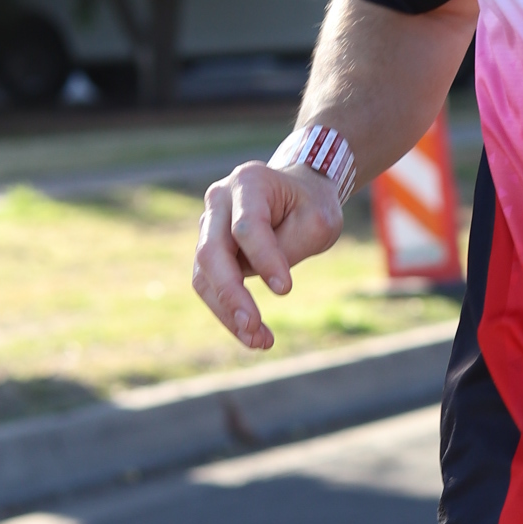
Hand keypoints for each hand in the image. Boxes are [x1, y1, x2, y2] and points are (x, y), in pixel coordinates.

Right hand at [192, 162, 346, 349]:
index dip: (264, 259)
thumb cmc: (311, 206)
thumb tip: (265, 284)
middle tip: (254, 326)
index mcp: (249, 182)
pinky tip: (253, 336)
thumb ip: (290, 247)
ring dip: (228, 312)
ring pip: (204, 275)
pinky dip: (228, 313)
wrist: (298, 194)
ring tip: (260, 341)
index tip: (286, 290)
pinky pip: (209, 286)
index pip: (247, 226)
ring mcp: (209, 226)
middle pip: (211, 252)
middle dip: (231, 293)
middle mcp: (219, 200)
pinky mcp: (209, 251)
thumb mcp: (318, 221)